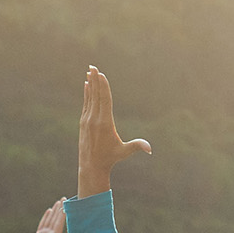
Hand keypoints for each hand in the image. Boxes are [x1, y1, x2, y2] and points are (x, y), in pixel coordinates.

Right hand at [27, 198, 66, 232]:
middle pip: (56, 218)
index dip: (62, 213)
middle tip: (64, 198)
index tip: (66, 204)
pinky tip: (49, 211)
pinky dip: (46, 217)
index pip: (59, 223)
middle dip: (60, 208)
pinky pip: (43, 223)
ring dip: (54, 211)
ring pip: (50, 219)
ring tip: (58, 202)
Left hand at [78, 66, 151, 198]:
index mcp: (105, 123)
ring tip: (89, 71)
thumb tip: (150, 148)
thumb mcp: (124, 152)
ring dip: (90, 83)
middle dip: (95, 80)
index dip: (103, 86)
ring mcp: (87, 120)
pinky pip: (86, 103)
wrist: (91, 166)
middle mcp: (94, 119)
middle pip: (95, 95)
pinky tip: (86, 85)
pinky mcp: (83, 122)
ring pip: (89, 97)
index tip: (101, 74)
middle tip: (93, 66)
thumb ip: (137, 146)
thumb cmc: (110, 158)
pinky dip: (87, 93)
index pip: (104, 100)